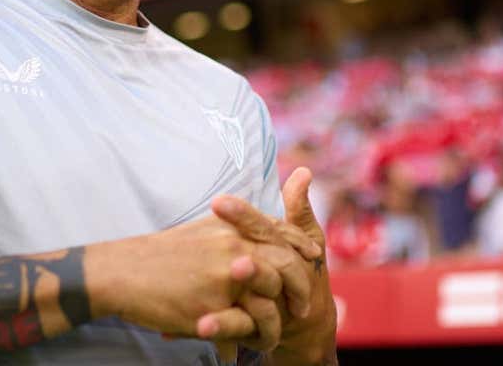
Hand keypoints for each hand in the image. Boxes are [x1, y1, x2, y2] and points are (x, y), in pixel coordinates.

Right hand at [86, 213, 288, 338]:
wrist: (123, 271)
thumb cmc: (160, 254)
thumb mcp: (201, 231)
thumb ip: (232, 228)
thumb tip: (259, 227)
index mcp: (231, 227)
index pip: (280, 232)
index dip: (301, 245)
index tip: (313, 257)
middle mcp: (233, 248)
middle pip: (286, 265)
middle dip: (301, 287)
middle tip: (303, 307)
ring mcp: (224, 279)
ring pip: (270, 304)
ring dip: (276, 324)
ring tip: (273, 336)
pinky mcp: (211, 307)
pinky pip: (245, 328)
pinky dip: (252, 338)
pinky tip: (248, 347)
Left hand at [206, 167, 336, 363]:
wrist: (307, 324)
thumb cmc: (300, 273)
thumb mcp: (298, 240)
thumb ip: (296, 208)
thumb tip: (304, 172)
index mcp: (286, 251)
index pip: (265, 229)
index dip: (243, 215)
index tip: (219, 201)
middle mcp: (282, 277)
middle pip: (265, 259)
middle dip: (243, 251)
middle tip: (218, 242)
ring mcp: (273, 306)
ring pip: (258, 296)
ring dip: (242, 288)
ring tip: (228, 272)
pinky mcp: (261, 332)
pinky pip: (241, 331)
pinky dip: (220, 330)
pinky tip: (195, 327)